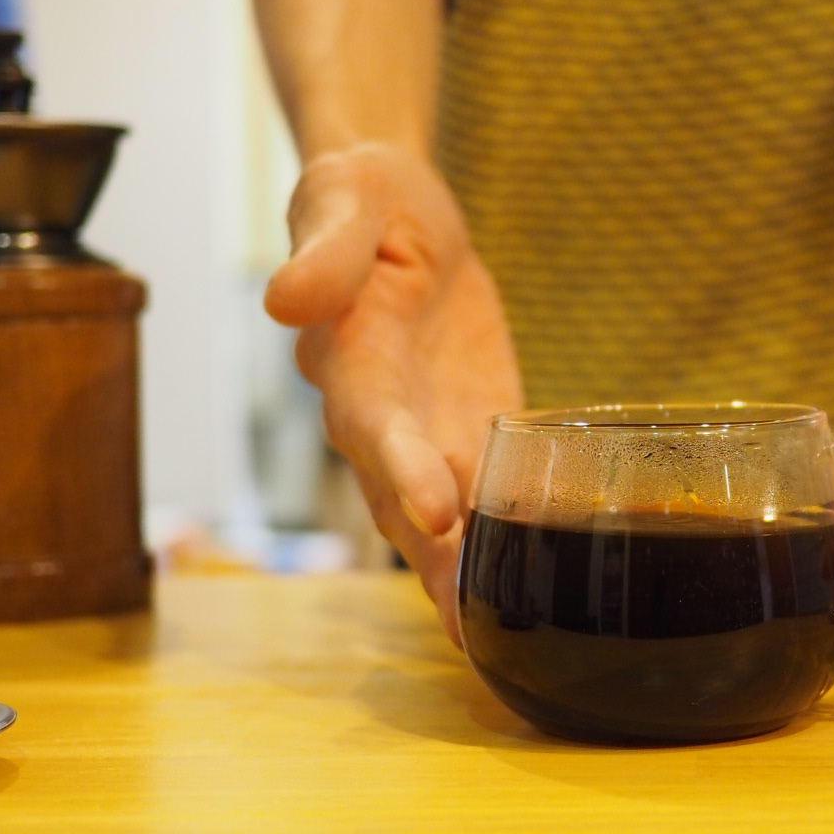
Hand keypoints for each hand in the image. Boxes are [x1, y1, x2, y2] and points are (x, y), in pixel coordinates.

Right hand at [266, 142, 522, 640]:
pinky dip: (512, 539)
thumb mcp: (344, 196)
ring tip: (502, 636)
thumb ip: (325, 249)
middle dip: (438, 560)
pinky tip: (546, 587)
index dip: (401, 468)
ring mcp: (428, 431)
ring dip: (471, 573)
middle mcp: (383, 416)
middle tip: (476, 623)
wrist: (399, 209)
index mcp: (350, 359)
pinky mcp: (474, 429)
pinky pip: (492, 491)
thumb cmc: (362, 200)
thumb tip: (288, 298)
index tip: (437, 511)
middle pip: (405, 498)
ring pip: (445, 516)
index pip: (372, 425)